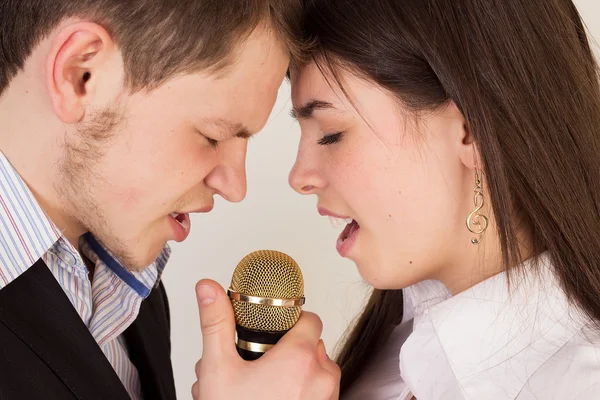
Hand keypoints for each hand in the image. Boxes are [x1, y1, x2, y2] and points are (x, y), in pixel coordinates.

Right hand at [191, 279, 339, 399]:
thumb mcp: (218, 368)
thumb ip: (216, 323)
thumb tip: (209, 288)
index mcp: (301, 358)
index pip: (309, 318)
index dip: (288, 318)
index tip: (270, 327)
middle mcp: (322, 377)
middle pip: (309, 344)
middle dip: (282, 349)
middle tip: (254, 362)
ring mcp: (327, 399)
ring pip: (314, 369)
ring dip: (291, 371)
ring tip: (256, 385)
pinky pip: (317, 392)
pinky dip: (299, 391)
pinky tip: (268, 398)